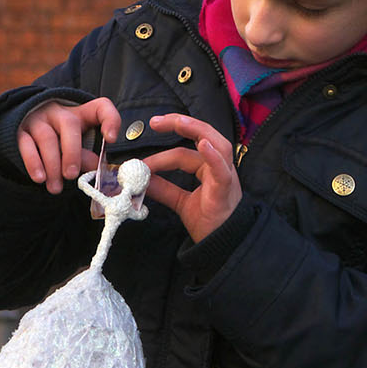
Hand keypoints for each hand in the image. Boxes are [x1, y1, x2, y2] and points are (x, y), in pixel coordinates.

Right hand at [17, 97, 121, 194]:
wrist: (20, 131)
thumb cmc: (57, 141)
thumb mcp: (75, 146)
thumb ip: (85, 156)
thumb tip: (96, 168)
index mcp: (80, 114)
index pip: (101, 107)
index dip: (109, 120)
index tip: (110, 139)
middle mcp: (59, 112)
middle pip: (69, 124)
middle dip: (72, 152)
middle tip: (71, 175)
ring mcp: (38, 120)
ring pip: (46, 138)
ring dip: (52, 165)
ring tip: (56, 187)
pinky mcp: (19, 131)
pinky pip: (26, 145)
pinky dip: (33, 163)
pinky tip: (39, 178)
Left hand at [143, 113, 241, 243]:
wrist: (222, 246)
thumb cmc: (208, 223)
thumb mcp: (181, 202)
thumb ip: (165, 189)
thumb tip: (143, 180)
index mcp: (209, 169)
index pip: (183, 153)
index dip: (160, 157)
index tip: (139, 163)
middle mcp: (220, 167)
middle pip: (204, 136)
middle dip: (180, 124)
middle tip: (155, 121)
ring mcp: (226, 176)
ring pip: (217, 144)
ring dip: (197, 130)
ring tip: (178, 121)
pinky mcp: (227, 189)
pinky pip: (222, 169)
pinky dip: (213, 156)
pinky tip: (204, 144)